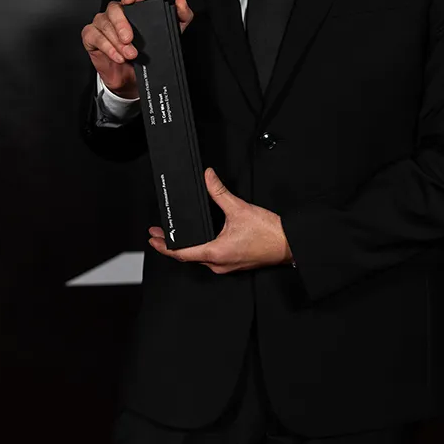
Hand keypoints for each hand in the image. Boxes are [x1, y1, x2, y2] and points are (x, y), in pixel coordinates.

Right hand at [81, 0, 193, 97]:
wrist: (134, 79)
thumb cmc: (149, 53)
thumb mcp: (172, 34)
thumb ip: (182, 17)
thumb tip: (181, 2)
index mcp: (132, 7)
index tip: (130, 0)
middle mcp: (115, 13)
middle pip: (113, 8)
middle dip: (122, 24)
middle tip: (130, 40)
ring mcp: (102, 24)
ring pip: (104, 24)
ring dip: (117, 41)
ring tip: (130, 55)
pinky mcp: (92, 38)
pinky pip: (94, 36)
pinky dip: (107, 47)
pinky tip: (118, 57)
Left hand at [148, 168, 292, 273]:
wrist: (289, 244)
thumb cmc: (269, 233)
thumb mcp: (239, 208)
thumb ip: (219, 192)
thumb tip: (208, 177)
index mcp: (216, 253)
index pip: (181, 253)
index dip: (164, 247)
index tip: (153, 239)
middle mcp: (219, 263)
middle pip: (188, 257)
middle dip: (171, 246)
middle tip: (158, 236)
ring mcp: (227, 265)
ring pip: (200, 258)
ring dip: (187, 248)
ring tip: (176, 238)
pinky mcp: (235, 263)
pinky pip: (212, 258)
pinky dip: (201, 249)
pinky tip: (202, 240)